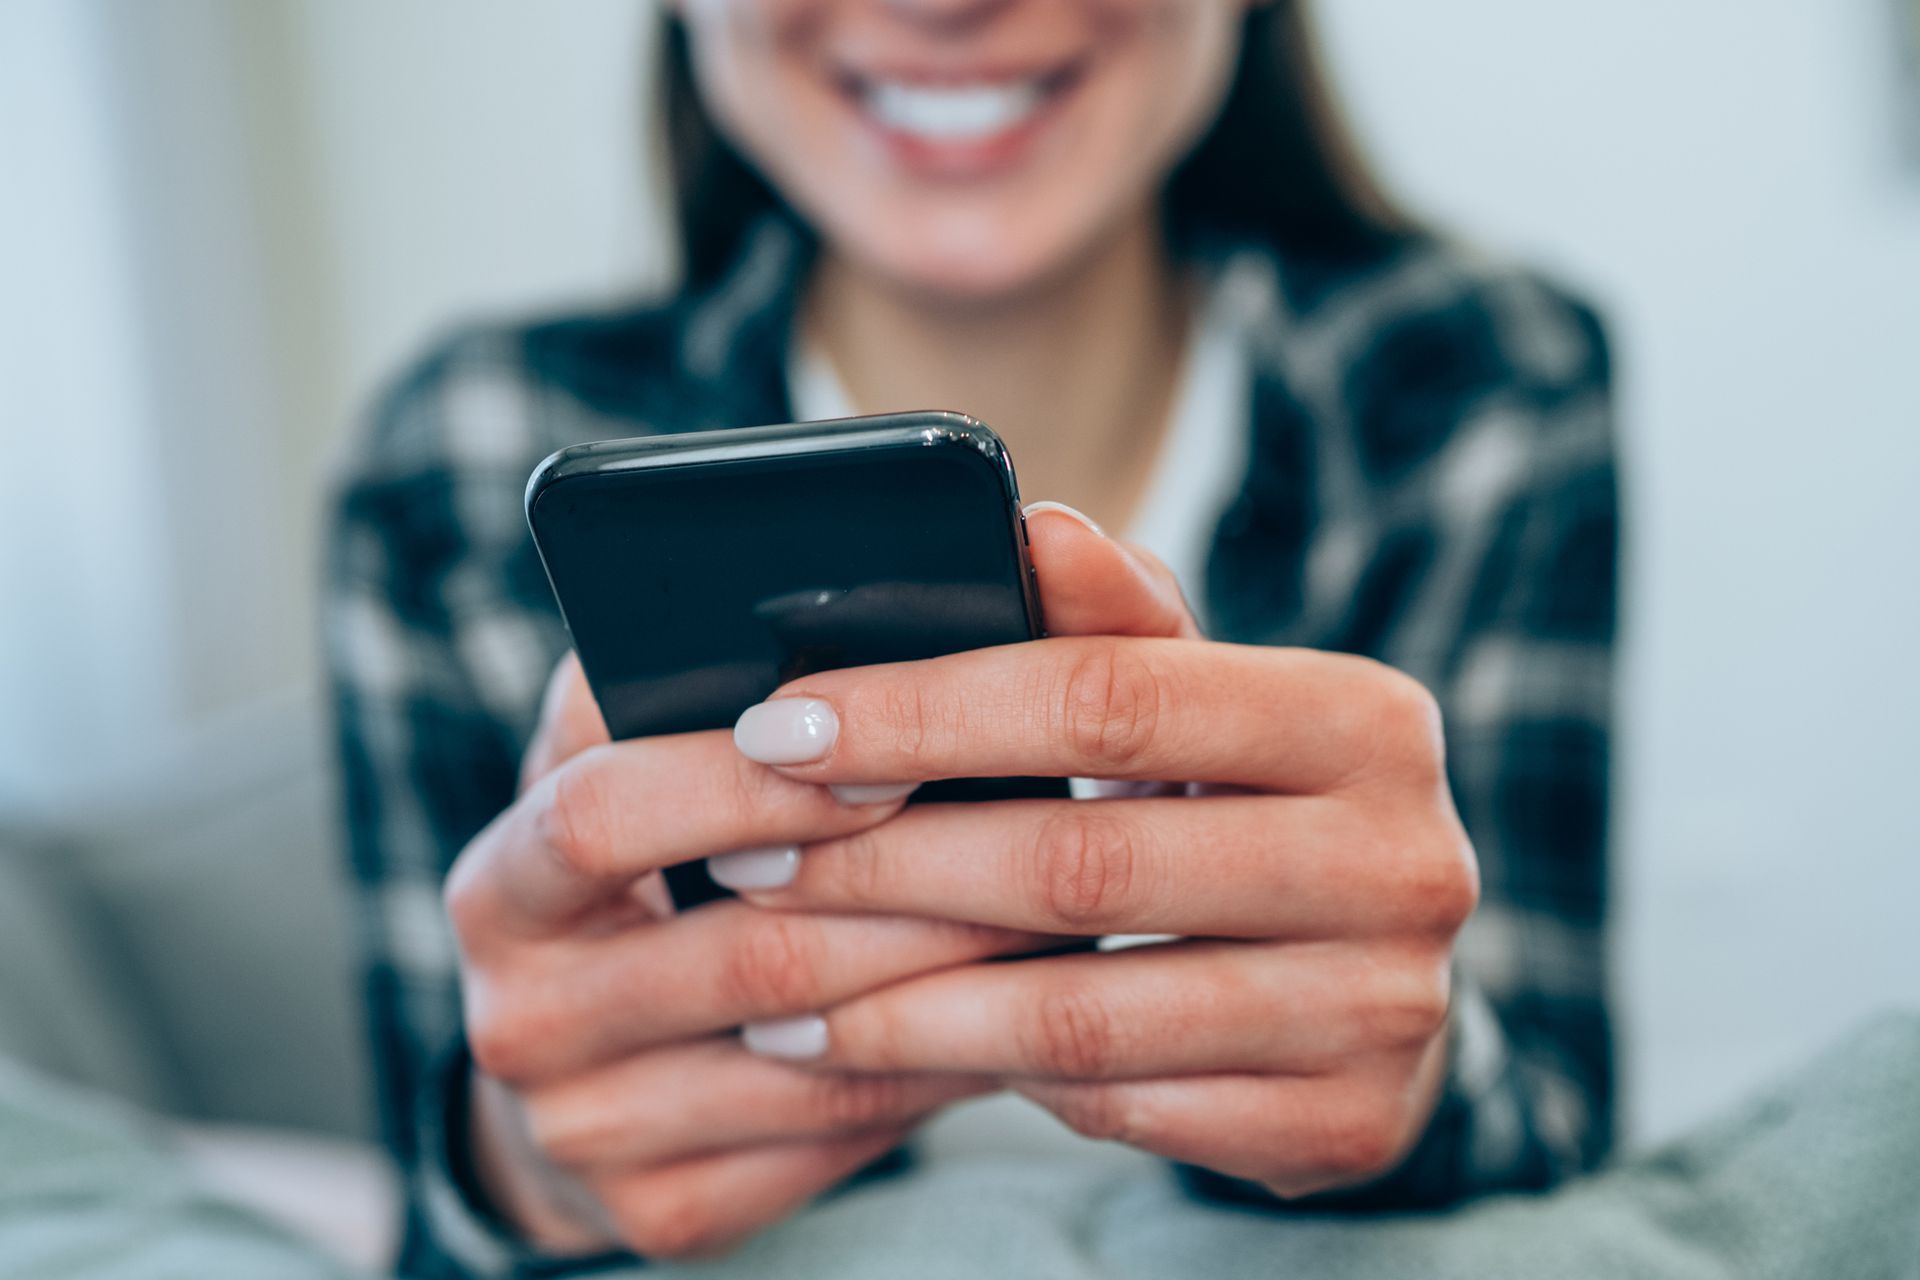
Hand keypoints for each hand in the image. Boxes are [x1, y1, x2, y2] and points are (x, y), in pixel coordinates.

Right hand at [444, 655, 1045, 1257]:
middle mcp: (518, 1014)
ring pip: (811, 1049)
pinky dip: (940, 1064)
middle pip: (739, 949)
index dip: (748, 780)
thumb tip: (881, 584)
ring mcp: (583, 1130)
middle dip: (904, 887)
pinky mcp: (661, 1213)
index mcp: (506, 878)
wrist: (594, 1065)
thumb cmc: (655, 864)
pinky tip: (1014, 1010)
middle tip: (1038, 837)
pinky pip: (837, 1133)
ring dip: (951, 979)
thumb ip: (706, 668)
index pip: (607, 812)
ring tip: (1062, 918)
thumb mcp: (646, 756)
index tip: (888, 748)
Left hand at [725, 505, 1479, 1197]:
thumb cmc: (1249, 806)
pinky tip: (889, 1048)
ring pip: (1082, 1012)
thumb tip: (1035, 526)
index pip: (1112, 699)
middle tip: (748, 860)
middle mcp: (1406, 864)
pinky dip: (982, 1076)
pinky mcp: (1342, 1127)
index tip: (779, 728)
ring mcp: (1386, 1012)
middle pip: (1084, 864)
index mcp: (1367, 719)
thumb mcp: (1199, 703)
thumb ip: (1115, 621)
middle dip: (883, 865)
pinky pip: (1113, 1106)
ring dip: (898, 999)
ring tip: (776, 987)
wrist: (1375, 988)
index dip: (929, 712)